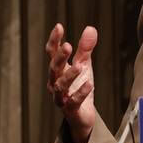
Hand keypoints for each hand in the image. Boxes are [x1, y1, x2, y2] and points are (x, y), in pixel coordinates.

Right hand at [46, 23, 98, 142]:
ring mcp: (61, 97)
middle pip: (54, 69)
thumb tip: (91, 28)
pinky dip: (81, 93)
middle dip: (59, 57)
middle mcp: (55, 83)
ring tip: (80, 66)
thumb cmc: (79, 87)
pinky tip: (90, 84)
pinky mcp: (71, 110)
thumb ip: (85, 49)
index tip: (59, 27)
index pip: (52, 53)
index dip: (54, 40)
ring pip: (61, 86)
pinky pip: (73, 101)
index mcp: (57, 70)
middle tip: (67, 46)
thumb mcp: (84, 66)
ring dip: (69, 75)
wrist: (82, 116)